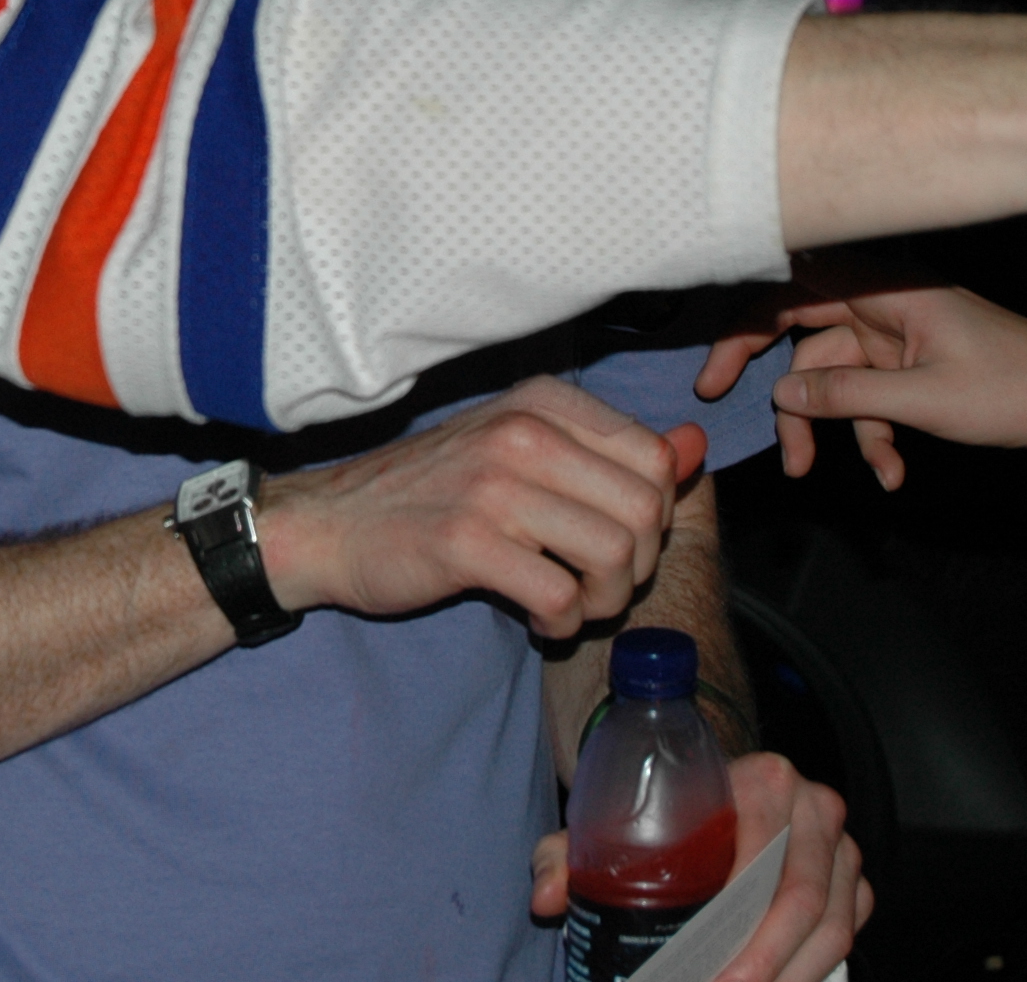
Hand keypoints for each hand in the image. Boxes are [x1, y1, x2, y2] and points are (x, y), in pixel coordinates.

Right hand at [255, 376, 697, 639]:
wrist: (332, 523)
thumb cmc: (432, 491)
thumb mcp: (520, 450)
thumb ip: (608, 451)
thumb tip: (694, 447)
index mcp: (542, 402)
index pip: (655, 458)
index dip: (653, 516)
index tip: (610, 539)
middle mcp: (522, 433)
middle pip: (647, 511)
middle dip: (638, 567)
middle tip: (596, 585)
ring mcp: (493, 485)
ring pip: (614, 555)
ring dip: (604, 601)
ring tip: (570, 605)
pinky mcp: (466, 542)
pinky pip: (562, 597)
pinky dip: (563, 624)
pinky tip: (538, 620)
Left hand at [528, 752, 867, 981]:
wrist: (716, 790)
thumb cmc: (667, 810)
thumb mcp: (615, 820)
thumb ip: (570, 855)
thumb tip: (544, 899)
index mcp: (767, 779)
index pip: (762, 858)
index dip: (734, 923)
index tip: (697, 966)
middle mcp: (816, 809)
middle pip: (799, 902)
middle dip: (757, 963)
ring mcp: (843, 848)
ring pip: (829, 929)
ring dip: (786, 976)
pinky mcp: (856, 884)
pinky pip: (843, 938)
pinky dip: (809, 973)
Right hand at [770, 288, 1026, 487]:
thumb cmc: (1020, 389)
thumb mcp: (925, 400)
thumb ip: (847, 395)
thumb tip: (782, 394)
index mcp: (887, 290)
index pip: (791, 293)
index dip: (745, 329)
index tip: (717, 375)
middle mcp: (885, 306)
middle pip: (805, 341)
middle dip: (782, 391)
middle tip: (748, 425)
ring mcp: (899, 338)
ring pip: (835, 379)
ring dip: (832, 428)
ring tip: (824, 472)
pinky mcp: (914, 368)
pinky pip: (870, 399)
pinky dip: (873, 434)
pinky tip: (890, 471)